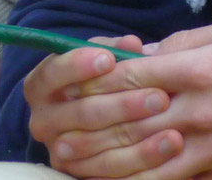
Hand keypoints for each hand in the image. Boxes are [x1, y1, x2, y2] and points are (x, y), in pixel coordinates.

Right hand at [26, 36, 173, 178]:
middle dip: (123, 104)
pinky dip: (143, 159)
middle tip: (159, 97)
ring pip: (99, 145)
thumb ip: (113, 49)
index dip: (78, 65)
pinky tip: (167, 147)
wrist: (93, 120)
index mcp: (39, 87)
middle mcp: (43, 120)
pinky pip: (111, 172)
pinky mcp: (77, 174)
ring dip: (138, 134)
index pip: (52, 74)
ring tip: (172, 127)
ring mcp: (59, 151)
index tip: (109, 58)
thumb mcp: (99, 57)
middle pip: (82, 113)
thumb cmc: (97, 78)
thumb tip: (132, 44)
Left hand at [33, 20, 211, 179]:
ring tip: (75, 167)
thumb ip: (181, 45)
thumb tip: (142, 56)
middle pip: (132, 122)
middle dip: (90, 130)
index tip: (71, 87)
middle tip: (56, 136)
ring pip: (149, 163)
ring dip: (108, 166)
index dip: (96, 83)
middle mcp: (199, 110)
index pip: (132, 77)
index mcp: (197, 70)